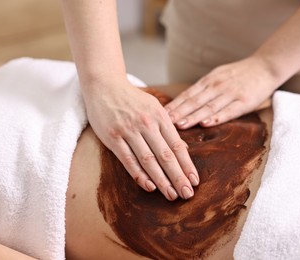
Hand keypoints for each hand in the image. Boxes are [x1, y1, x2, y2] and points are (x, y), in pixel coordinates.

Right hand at [82, 78, 198, 200]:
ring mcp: (129, 131)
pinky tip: (150, 186)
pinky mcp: (113, 138)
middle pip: (166, 156)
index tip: (195, 181)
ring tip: (172, 195)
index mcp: (159, 116)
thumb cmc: (133, 99)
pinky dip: (139, 175)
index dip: (187, 165)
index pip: (177, 145)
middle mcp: (146, 124)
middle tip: (188, 194)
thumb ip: (168, 128)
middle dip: (178, 177)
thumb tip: (183, 150)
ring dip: (162, 180)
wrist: (104, 85)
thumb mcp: (154, 107)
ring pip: (148, 160)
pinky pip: (128, 160)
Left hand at [165, 56, 275, 128]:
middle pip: (194, 101)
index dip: (174, 105)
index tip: (161, 113)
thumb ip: (203, 88)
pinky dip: (216, 118)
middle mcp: (217, 86)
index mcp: (209, 80)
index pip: (188, 94)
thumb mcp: (218, 75)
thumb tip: (184, 101)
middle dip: (178, 112)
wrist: (266, 66)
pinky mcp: (244, 101)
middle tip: (164, 122)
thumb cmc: (239, 74)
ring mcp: (231, 93)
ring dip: (193, 117)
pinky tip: (206, 124)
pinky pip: (228, 111)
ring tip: (180, 125)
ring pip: (208, 107)